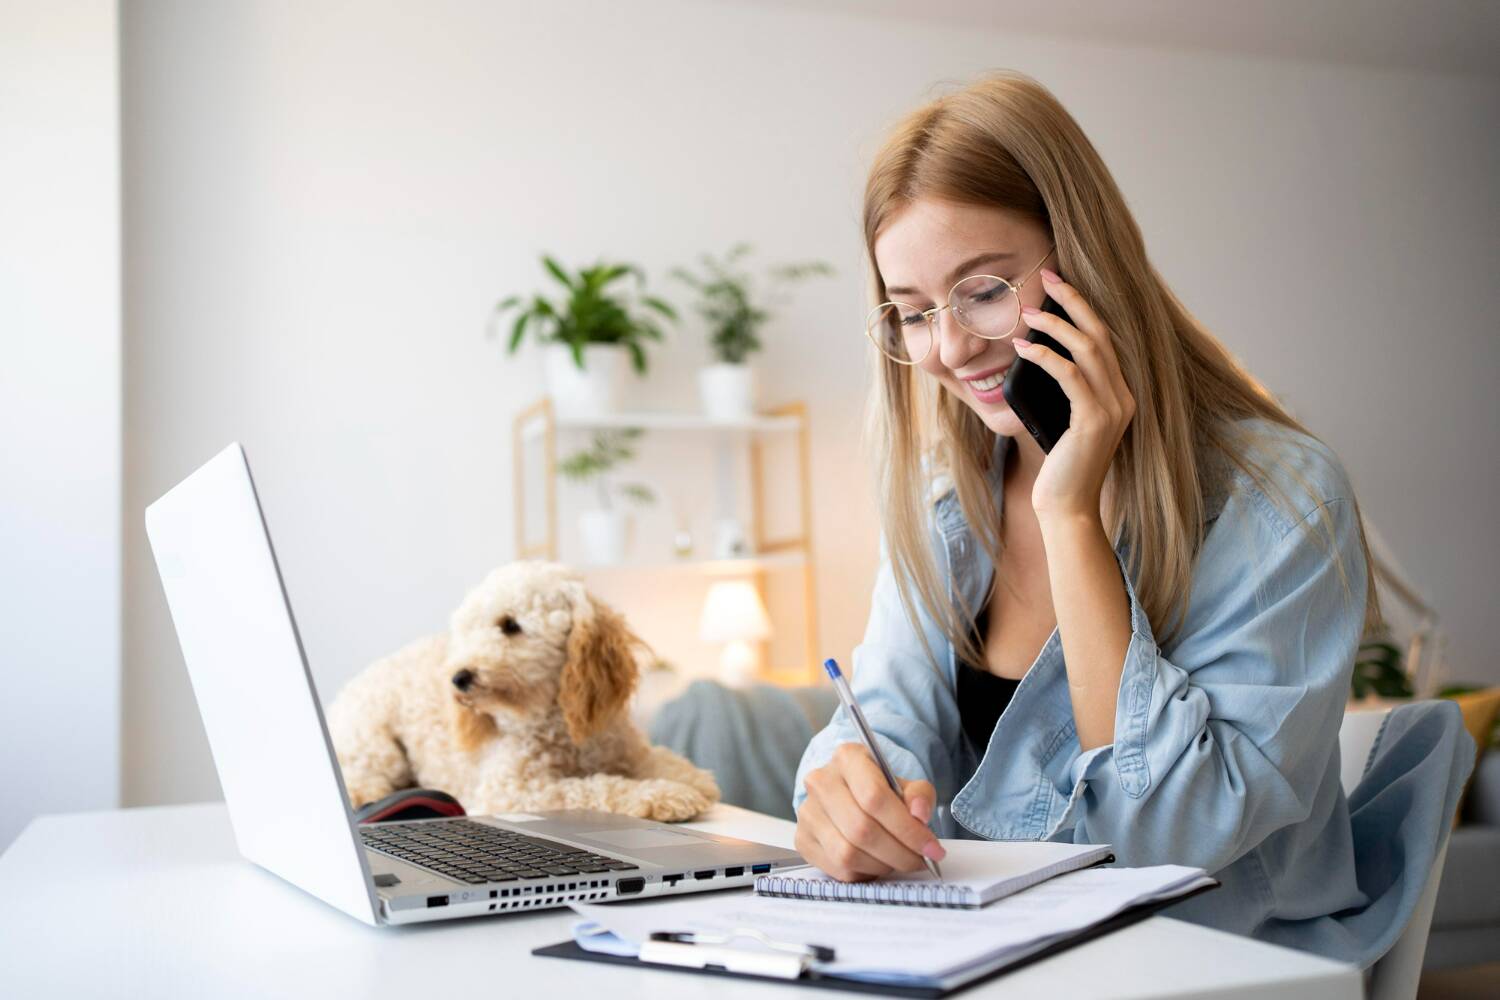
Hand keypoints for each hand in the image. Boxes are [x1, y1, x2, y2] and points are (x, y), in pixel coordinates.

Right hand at [795, 742, 945, 881]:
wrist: (848, 794)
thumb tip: (919, 815)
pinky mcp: (803, 839)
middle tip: (920, 861)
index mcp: (847, 758)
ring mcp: (808, 812)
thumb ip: (919, 795)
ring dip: (882, 865)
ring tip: (898, 860)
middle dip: (899, 853)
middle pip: (862, 829)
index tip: (931, 847)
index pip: (875, 798)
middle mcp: (821, 782)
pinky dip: (864, 873)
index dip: (907, 829)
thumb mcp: (904, 784)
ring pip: (848, 853)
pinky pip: (837, 868)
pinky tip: (877, 863)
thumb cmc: (878, 789)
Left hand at [1013, 269, 1135, 523]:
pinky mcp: (1094, 420)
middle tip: (1047, 274)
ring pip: (1088, 348)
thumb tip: (1035, 355)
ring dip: (1055, 325)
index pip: (1104, 338)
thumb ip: (1063, 391)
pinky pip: (1071, 376)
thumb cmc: (1059, 466)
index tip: (1057, 284)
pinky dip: (1045, 357)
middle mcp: (1124, 395)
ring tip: (1027, 311)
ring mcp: (1113, 407)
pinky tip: (1023, 349)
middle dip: (1073, 300)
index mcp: (1120, 392)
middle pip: (1101, 333)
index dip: (1082, 307)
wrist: (1068, 506)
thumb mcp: (1063, 420)